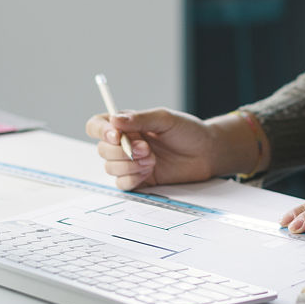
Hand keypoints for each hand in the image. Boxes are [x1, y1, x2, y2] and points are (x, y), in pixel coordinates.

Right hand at [84, 107, 216, 189]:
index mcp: (127, 124)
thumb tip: (114, 120)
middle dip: (122, 151)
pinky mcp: (139, 180)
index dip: (100, 130)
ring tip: (152, 160)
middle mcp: (125, 143)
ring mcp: (130, 162)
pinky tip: (149, 172)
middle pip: (102, 149)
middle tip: (147, 150)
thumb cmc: (188, 131)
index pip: (97, 125)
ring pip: (110, 167)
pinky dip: (132, 179)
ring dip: (129, 165)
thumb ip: (140, 119)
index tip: (116, 135)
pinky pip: (121, 184)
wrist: (207, 153)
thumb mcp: (165, 119)